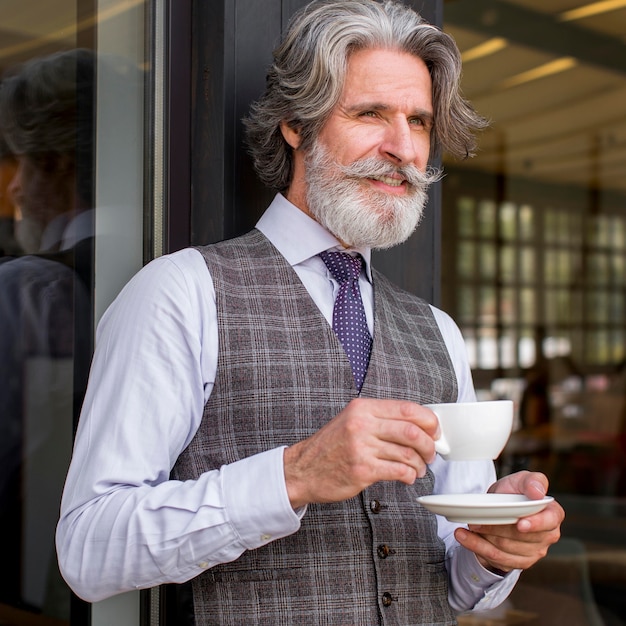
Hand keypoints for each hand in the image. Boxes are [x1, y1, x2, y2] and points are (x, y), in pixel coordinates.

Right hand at [284, 398, 439, 508]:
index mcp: (362, 408)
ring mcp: (361, 447)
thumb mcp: (352, 421)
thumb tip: (418, 426)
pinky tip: (407, 476)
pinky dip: (410, 475)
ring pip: (408, 453)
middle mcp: (362, 424)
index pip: (407, 409)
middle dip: (429, 445)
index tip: (435, 430)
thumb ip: (381, 419)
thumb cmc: (330, 447)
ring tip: (418, 468)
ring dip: (420, 464)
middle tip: (431, 453)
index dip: (428, 420)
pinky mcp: (362, 470)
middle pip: (412, 431)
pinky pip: (399, 471)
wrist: (303, 469)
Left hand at [454, 471, 563, 573]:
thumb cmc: (514, 492)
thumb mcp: (522, 479)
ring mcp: (534, 552)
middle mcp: (547, 536)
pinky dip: (476, 546)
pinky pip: (496, 558)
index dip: (535, 524)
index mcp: (553, 515)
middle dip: (497, 528)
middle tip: (477, 519)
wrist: (500, 505)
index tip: (520, 524)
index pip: (548, 522)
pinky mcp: (518, 562)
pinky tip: (464, 537)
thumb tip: (537, 492)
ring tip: (468, 525)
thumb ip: (533, 481)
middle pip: (520, 537)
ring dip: (483, 537)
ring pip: (506, 548)